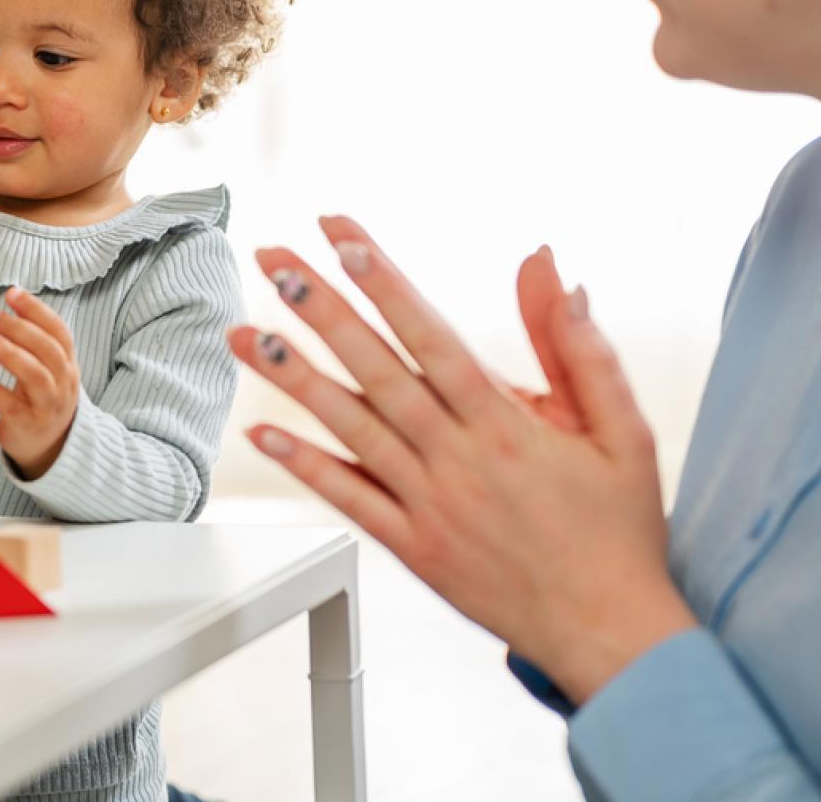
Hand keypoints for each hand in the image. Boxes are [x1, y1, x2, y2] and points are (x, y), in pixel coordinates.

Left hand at [0, 287, 80, 477]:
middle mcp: (63, 383)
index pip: (58, 331)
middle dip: (19, 329)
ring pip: (34, 376)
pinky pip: (11, 406)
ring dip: (9, 355)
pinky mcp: (28, 425)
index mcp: (67, 363)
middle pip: (47, 351)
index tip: (12, 293)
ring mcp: (48, 406)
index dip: (36, 310)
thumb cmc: (42, 397)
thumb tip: (13, 299)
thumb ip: (34, 338)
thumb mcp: (48, 368)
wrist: (51, 447)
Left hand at [229, 215, 695, 703]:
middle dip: (322, 309)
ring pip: (350, 428)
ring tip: (244, 334)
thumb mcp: (621, 429)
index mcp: (508, 423)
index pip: (431, 334)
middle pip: (377, 370)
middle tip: (275, 261)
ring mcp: (430, 504)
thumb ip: (578, 346)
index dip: (383, 282)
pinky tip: (261, 432)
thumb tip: (553, 268)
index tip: (343, 236)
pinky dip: (304, 464)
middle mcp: (460, 458)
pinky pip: (349, 498)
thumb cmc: (617, 527)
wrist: (609, 630)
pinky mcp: (412, 546)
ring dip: (293, 378)